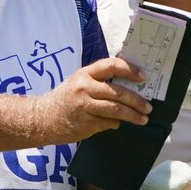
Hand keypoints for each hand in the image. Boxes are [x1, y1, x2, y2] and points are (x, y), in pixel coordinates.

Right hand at [31, 57, 150, 142]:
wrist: (41, 119)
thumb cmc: (65, 99)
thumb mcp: (78, 83)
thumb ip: (99, 82)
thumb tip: (129, 86)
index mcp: (85, 74)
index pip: (111, 65)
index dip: (130, 70)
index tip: (143, 77)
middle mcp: (84, 88)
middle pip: (118, 92)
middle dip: (137, 101)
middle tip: (148, 107)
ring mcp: (84, 106)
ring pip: (116, 110)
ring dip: (133, 115)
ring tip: (143, 119)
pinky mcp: (85, 124)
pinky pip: (108, 123)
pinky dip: (116, 124)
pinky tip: (118, 124)